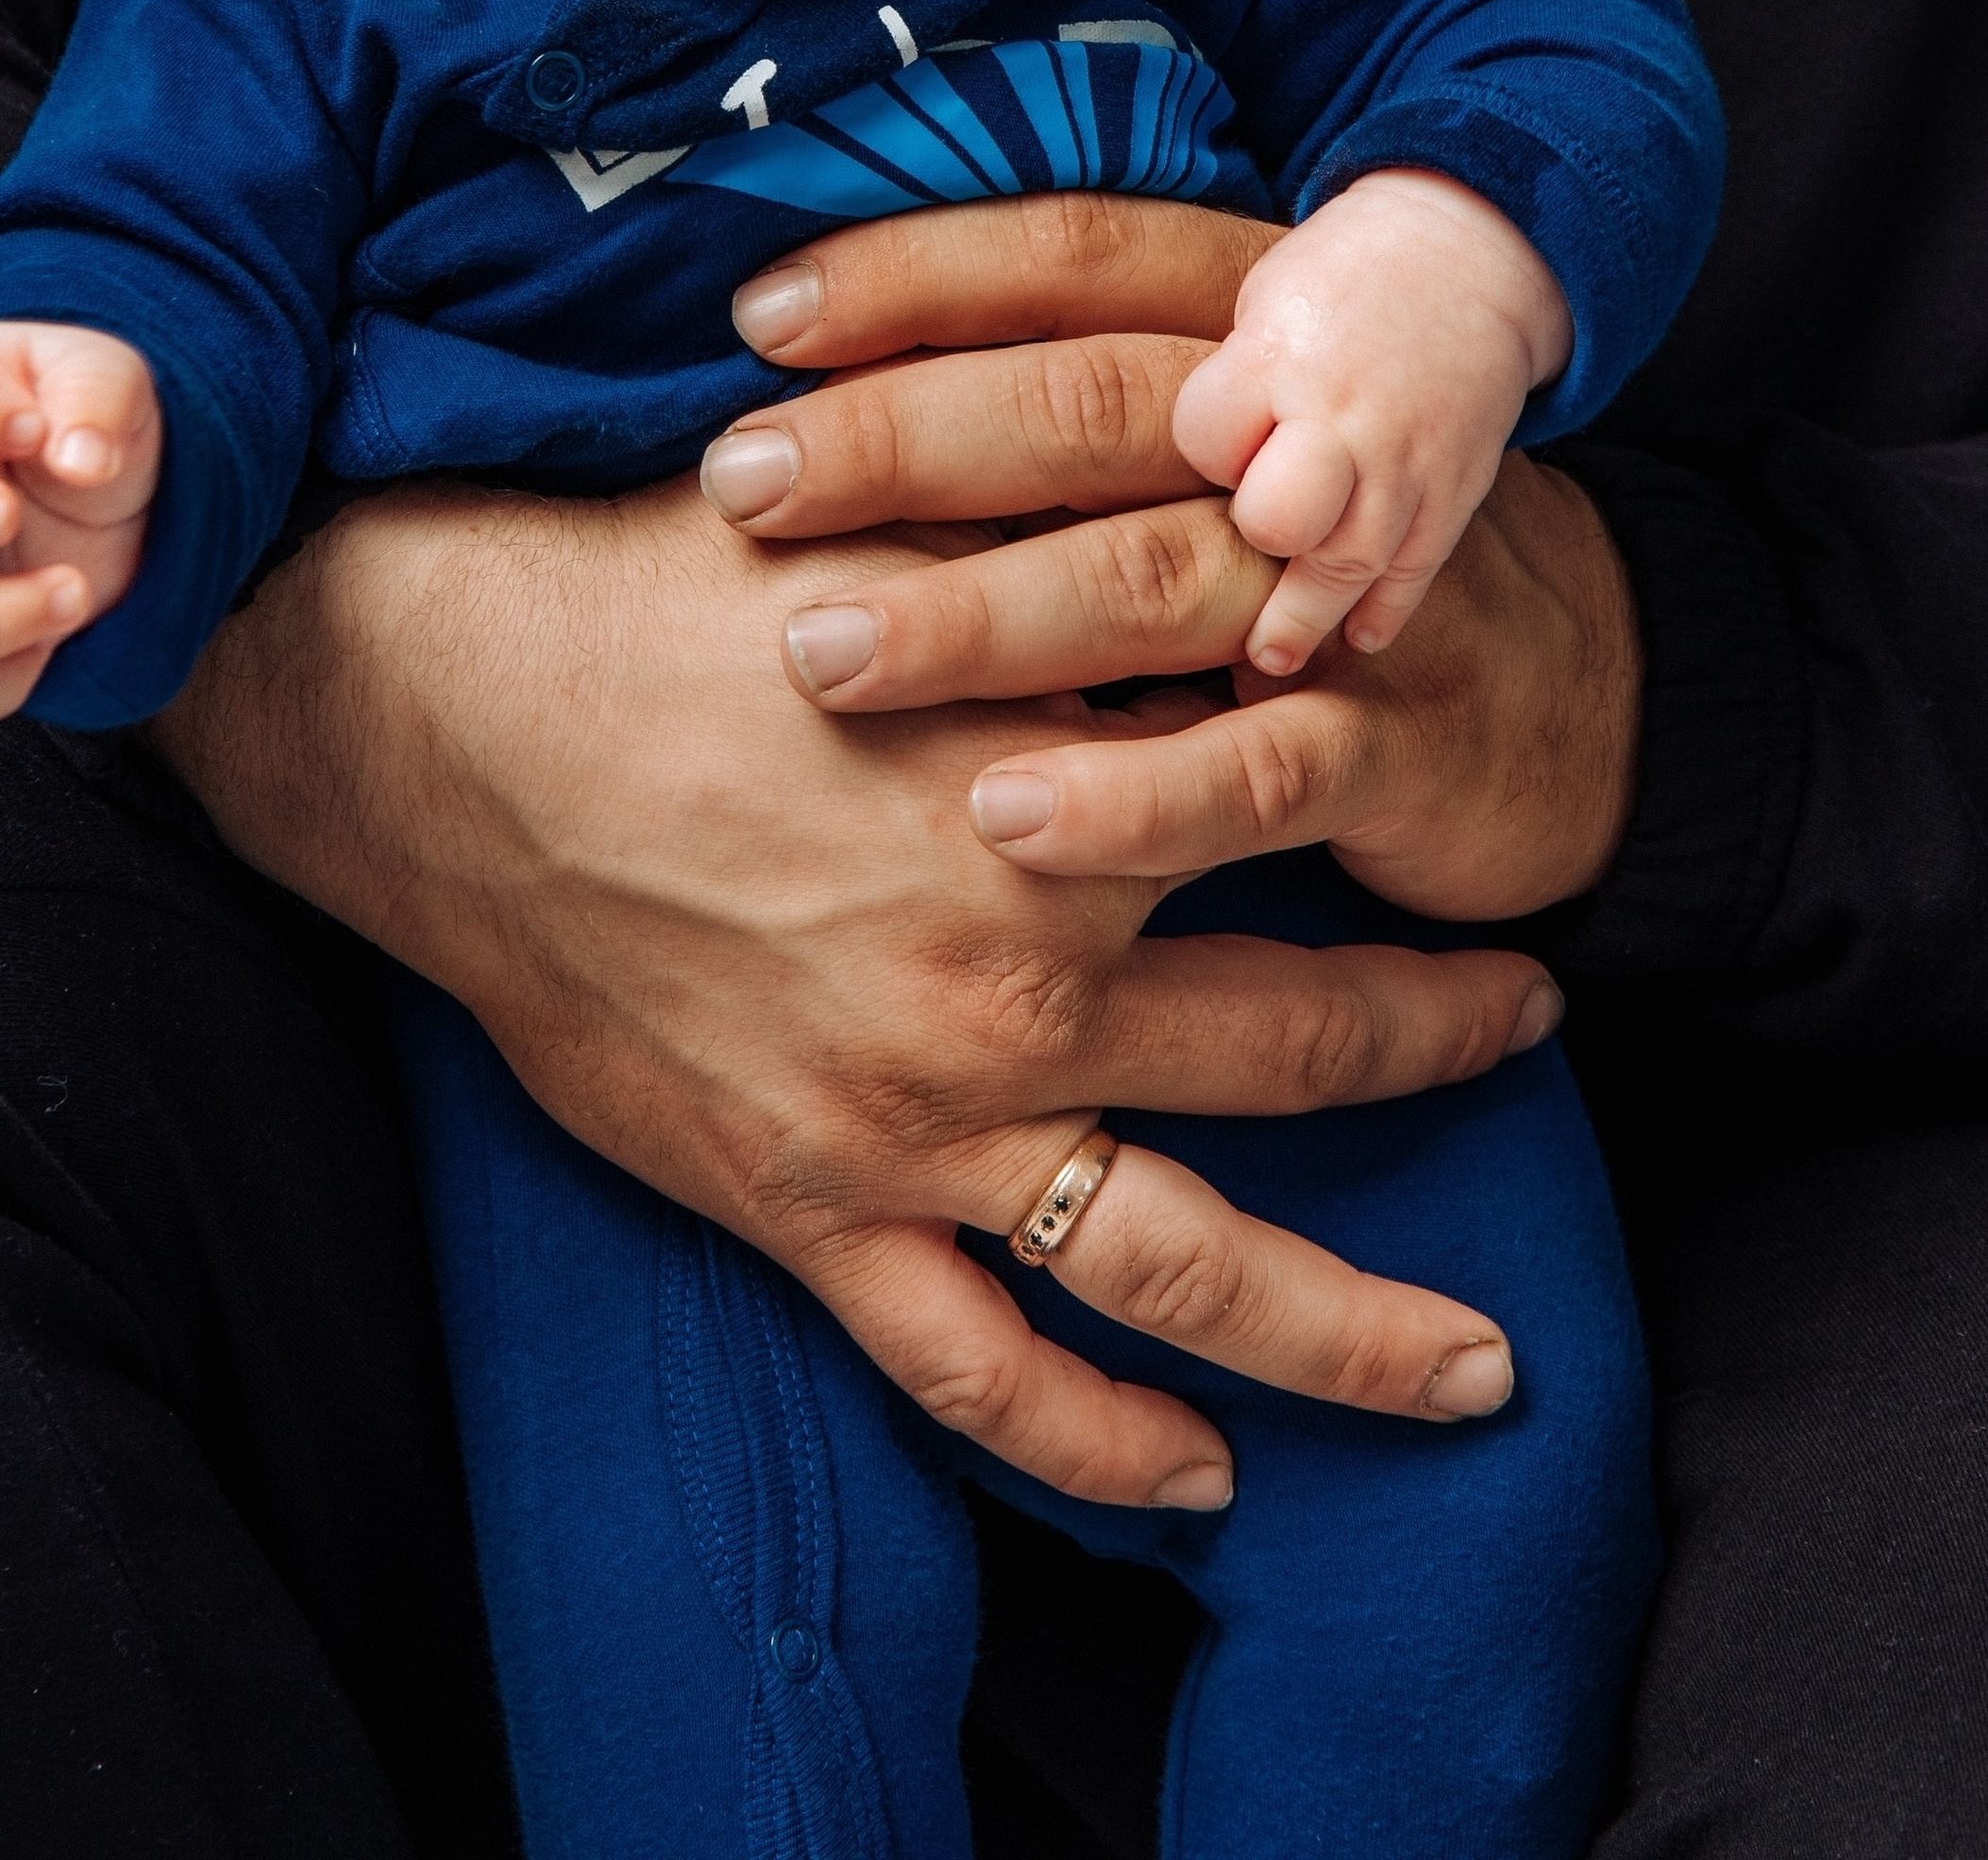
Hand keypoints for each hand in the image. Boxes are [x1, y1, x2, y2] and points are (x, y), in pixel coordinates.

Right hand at [154, 460, 1559, 1515]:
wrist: (446, 721)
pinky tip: (1201, 1478)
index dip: (1404, 807)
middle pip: (1303, 1047)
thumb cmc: (660, 597)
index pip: (1297, 817)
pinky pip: (977, 1372)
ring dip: (1348, 1328)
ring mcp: (917, 1123)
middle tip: (1541, 1025)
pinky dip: (1098, 1442)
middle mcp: (1016, 985)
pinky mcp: (808, 1208)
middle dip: (1445, 1036)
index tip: (1478, 797)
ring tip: (1474, 1367)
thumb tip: (1223, 511)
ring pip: (1182, 1266)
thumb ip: (1061, 543)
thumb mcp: (885, 531)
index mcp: (1053, 800)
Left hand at [701, 190, 1637, 918]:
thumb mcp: (1218, 444)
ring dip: (981, 617)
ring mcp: (1361, 585)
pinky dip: (1129, 794)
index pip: (1073, 261)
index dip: (917, 274)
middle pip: (1096, 407)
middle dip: (908, 439)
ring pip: (1160, 574)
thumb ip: (1061, 400)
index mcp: (1251, 326)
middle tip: (741, 483)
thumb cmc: (1324, 556)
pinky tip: (1001, 810)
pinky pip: (1258, 763)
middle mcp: (1305, 434)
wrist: (1596, 694)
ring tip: (822, 654)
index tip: (753, 312)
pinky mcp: (1405, 740)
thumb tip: (814, 376)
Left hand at [1167, 169, 1574, 670]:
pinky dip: (1384, 612)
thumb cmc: (1332, 285)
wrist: (1464, 257)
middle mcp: (1344, 413)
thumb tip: (1128, 470)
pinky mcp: (1456, 489)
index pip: (1203, 439)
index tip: (1202, 453)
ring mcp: (1407, 459)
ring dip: (1305, 621)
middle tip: (1234, 551)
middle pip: (1279, 517)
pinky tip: (1353, 640)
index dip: (1199, 453)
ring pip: (1349, 563)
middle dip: (1253, 541)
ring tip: (1268, 658)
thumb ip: (1220, 386)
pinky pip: (1417, 569)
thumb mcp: (1257, 300)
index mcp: (1280, 354)